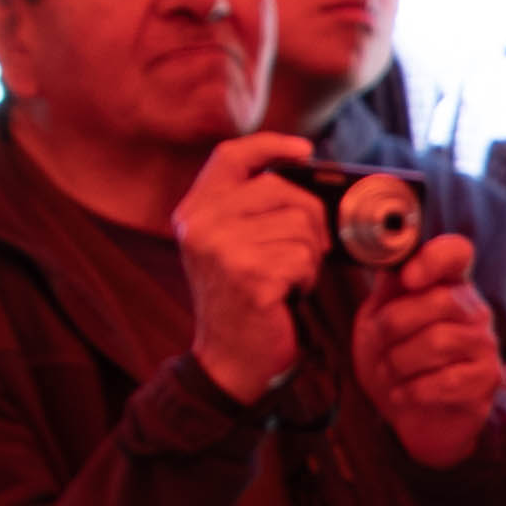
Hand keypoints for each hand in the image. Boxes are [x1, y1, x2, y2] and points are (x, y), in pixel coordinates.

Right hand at [173, 132, 329, 400]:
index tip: (305, 151)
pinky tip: (287, 295)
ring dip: (309, 256)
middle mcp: (201, 223)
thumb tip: (304, 169)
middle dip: (310, 220)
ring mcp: (221, 249)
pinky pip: (303, 258)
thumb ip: (252, 207)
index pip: (230, 155)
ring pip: (300, 226)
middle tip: (306, 251)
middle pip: (282, 189)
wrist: (229, 360)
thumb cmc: (244, 300)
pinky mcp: (248, 275)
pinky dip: (307, 279)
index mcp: (195, 210)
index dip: (271, 145)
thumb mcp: (233, 245)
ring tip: (287, 278)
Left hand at [355, 230, 505, 466]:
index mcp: (448, 286)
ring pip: (438, 342)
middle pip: (440, 300)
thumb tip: (392, 263)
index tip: (406, 278)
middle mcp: (475, 310)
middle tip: (377, 346)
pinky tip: (402, 395)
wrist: (410, 418)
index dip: (433, 258)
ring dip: (397, 363)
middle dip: (393, 326)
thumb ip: (388, 290)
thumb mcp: (379, 321)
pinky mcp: (486, 382)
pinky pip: (444, 381)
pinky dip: (411, 391)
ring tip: (389, 374)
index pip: (457, 252)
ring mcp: (485, 346)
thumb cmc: (397, 362)